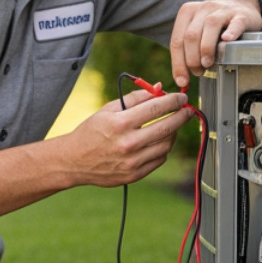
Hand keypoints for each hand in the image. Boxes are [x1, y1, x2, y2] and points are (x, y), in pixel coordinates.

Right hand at [63, 91, 191, 186]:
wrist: (74, 161)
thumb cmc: (92, 132)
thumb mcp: (108, 109)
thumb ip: (135, 98)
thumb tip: (159, 88)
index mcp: (120, 123)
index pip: (156, 108)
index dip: (174, 101)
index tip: (182, 98)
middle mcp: (128, 143)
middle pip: (167, 127)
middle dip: (182, 116)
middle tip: (187, 111)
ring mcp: (132, 162)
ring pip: (167, 145)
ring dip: (174, 133)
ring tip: (172, 125)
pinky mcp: (134, 175)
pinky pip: (160, 159)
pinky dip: (164, 148)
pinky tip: (160, 140)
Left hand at [169, 0, 261, 88]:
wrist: (241, 6)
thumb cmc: (217, 25)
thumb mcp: (198, 31)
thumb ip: (188, 48)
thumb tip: (181, 76)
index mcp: (188, 12)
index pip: (177, 40)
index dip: (178, 63)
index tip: (182, 80)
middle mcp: (203, 8)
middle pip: (191, 35)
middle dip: (191, 59)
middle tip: (198, 72)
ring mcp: (222, 10)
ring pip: (210, 25)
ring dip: (206, 48)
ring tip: (207, 64)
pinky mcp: (241, 15)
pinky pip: (235, 23)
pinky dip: (231, 32)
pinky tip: (227, 41)